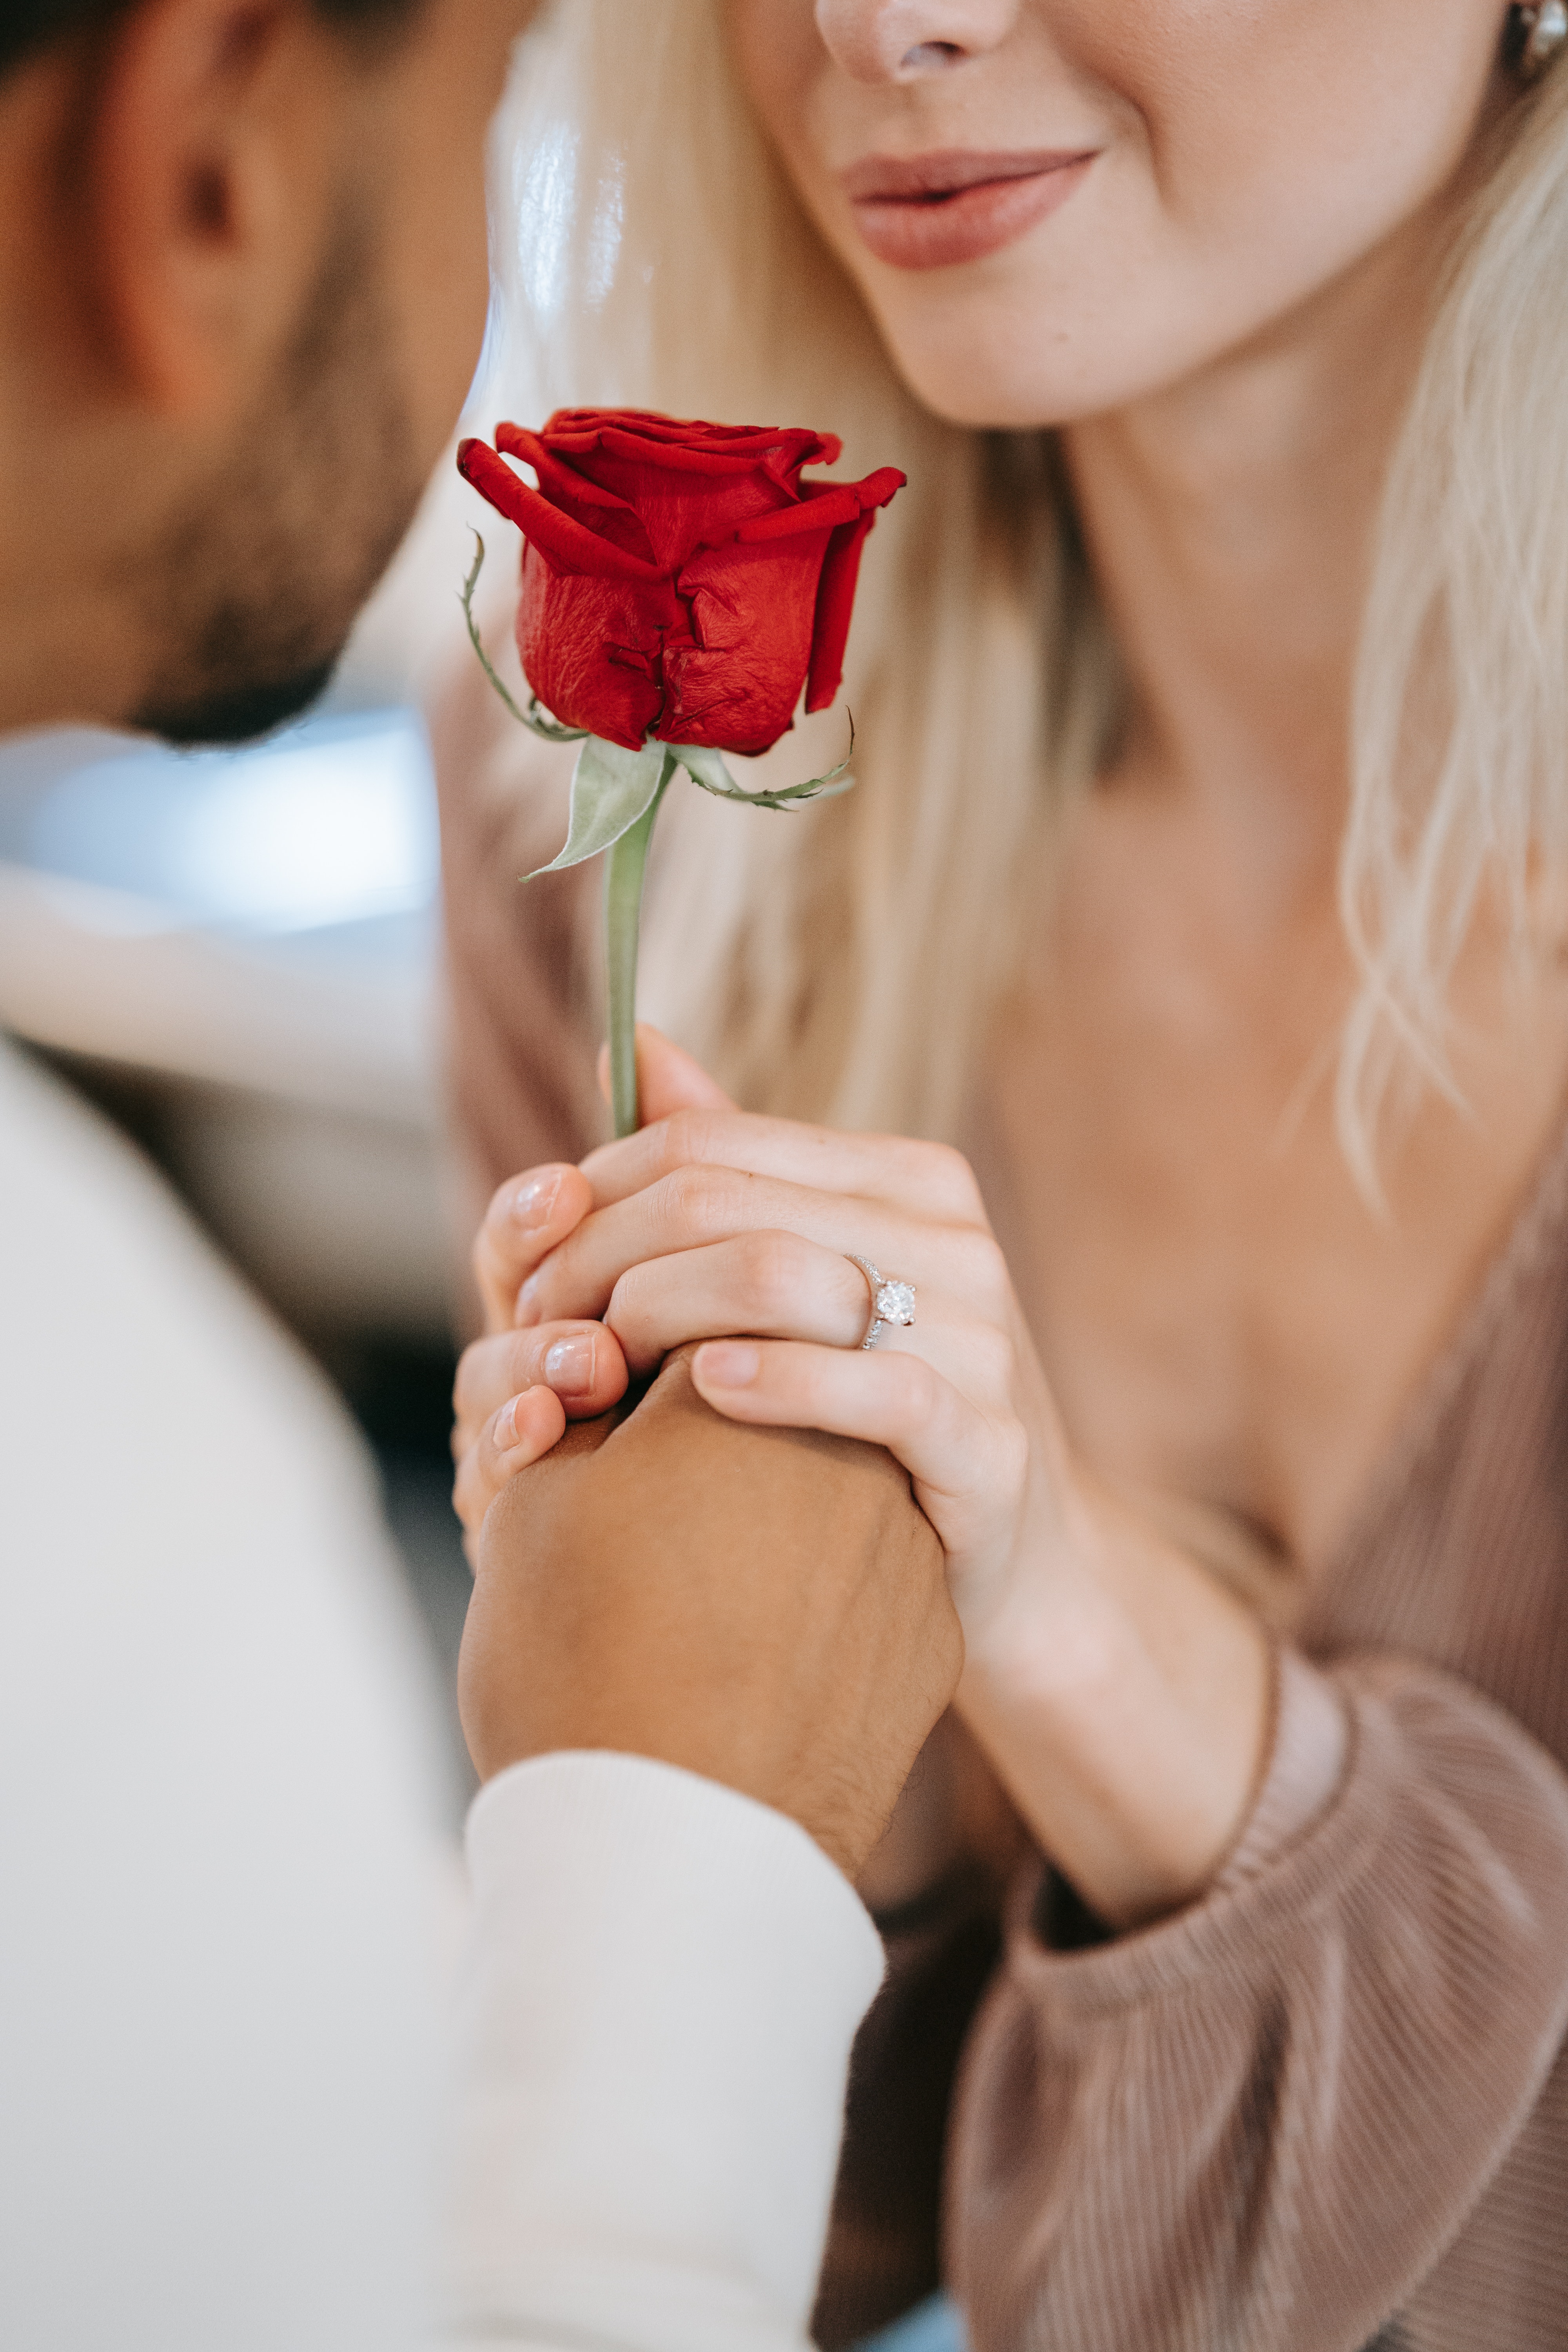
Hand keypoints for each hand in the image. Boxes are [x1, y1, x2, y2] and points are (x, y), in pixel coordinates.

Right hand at [450, 1034, 735, 1556]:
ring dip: (524, 1367)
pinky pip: (499, 1494)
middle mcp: (543, 1372)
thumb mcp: (747, 1287)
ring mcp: (531, 1457)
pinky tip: (545, 1439)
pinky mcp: (535, 1544)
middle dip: (532, 1280)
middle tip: (573, 1272)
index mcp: (586, 1304)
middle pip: (497, 1308)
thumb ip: (703, 1171)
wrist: (787, 1592)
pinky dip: (514, 1457)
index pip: (527, 1238)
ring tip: (582, 1365)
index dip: (534, 1210)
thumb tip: (648, 1039)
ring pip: (487, 1394)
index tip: (565, 1187)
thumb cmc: (765, 1417)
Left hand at [467, 1029, 1271, 1929]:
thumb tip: (632, 1044)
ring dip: (657, 1315)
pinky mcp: (990, 1440)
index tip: (533, 1274)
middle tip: (538, 1331)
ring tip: (593, 1368)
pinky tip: (707, 1392)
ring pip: (785, 1275)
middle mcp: (951, 1237)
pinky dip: (778, 1381)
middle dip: (602, 1259)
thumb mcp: (808, 1280)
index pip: (705, 1142)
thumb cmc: (876, 1415)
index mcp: (906, 1179)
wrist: (1017, 1563)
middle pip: (723, 1202)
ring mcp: (982, 1334)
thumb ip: (728, 1168)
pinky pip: (877, 1386)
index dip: (594, 1197)